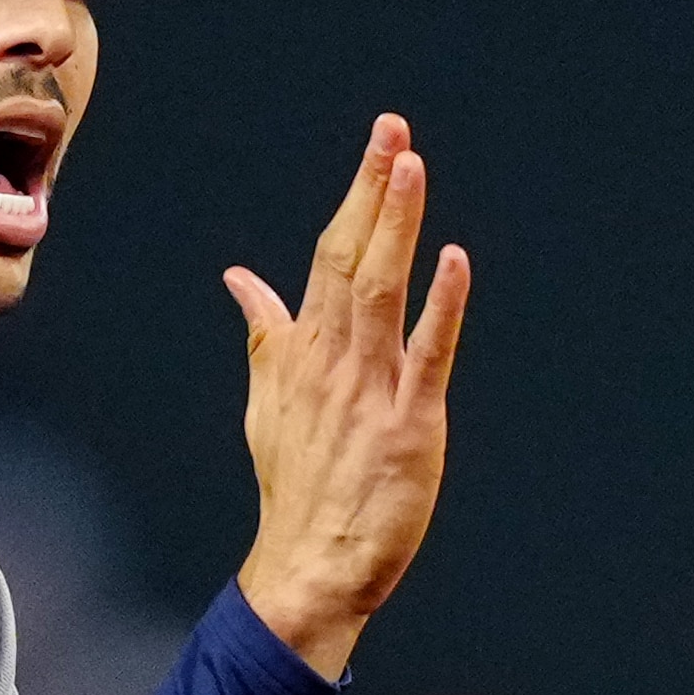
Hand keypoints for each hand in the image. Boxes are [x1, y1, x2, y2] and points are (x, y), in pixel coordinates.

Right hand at [225, 114, 471, 677]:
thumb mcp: (269, 399)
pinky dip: (440, 305)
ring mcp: (370, 391)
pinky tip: (453, 260)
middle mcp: (333, 361)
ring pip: (380, 292)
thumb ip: (264, 331)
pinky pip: (426, 355)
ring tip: (409, 168)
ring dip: (394, 228)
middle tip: (392, 129)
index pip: (328, 256)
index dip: (356, 197)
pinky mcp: (408, 426)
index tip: (380, 143)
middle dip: (371, 191)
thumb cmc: (298, 486)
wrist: (309, 565)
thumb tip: (240, 277)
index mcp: (304, 351)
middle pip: (349, 259)